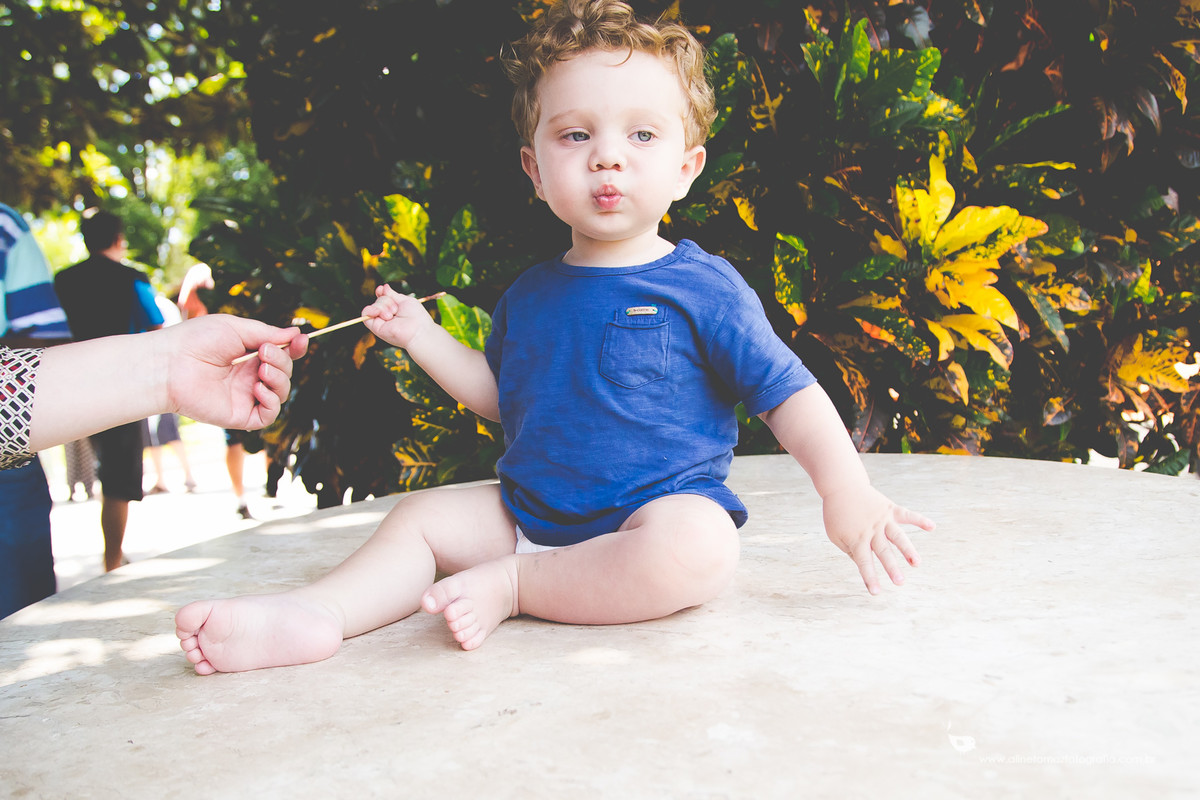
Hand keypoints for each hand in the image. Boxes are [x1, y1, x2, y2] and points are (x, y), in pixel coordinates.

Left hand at [164, 315, 307, 429]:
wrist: (169, 364)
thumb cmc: (196, 341)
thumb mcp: (236, 328)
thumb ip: (267, 333)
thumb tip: (295, 333)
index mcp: (248, 356)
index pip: (281, 355)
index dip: (294, 349)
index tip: (302, 339)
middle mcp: (248, 377)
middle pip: (285, 372)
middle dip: (283, 360)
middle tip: (263, 352)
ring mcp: (245, 397)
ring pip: (281, 392)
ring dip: (279, 378)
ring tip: (261, 368)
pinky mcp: (240, 415)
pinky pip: (269, 414)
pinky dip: (272, 401)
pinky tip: (258, 388)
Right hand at [361, 285, 438, 349]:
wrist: (417, 330)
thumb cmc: (416, 317)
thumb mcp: (404, 300)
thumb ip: (392, 294)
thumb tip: (383, 287)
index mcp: (395, 309)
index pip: (383, 298)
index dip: (381, 292)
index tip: (381, 289)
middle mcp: (387, 316)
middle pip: (379, 300)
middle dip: (387, 301)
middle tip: (396, 310)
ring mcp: (381, 321)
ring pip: (374, 305)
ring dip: (383, 306)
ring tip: (392, 315)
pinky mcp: (375, 328)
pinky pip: (365, 313)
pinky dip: (370, 309)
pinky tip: (378, 311)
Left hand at [822, 484, 933, 594]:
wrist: (841, 486)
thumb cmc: (837, 514)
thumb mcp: (835, 535)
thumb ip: (850, 550)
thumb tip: (864, 563)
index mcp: (856, 539)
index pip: (864, 563)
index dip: (870, 578)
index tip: (876, 593)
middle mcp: (871, 531)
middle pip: (883, 552)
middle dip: (892, 568)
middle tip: (900, 582)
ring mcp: (882, 519)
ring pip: (898, 537)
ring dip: (908, 550)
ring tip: (916, 563)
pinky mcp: (890, 509)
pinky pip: (907, 515)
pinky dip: (920, 520)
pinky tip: (932, 527)